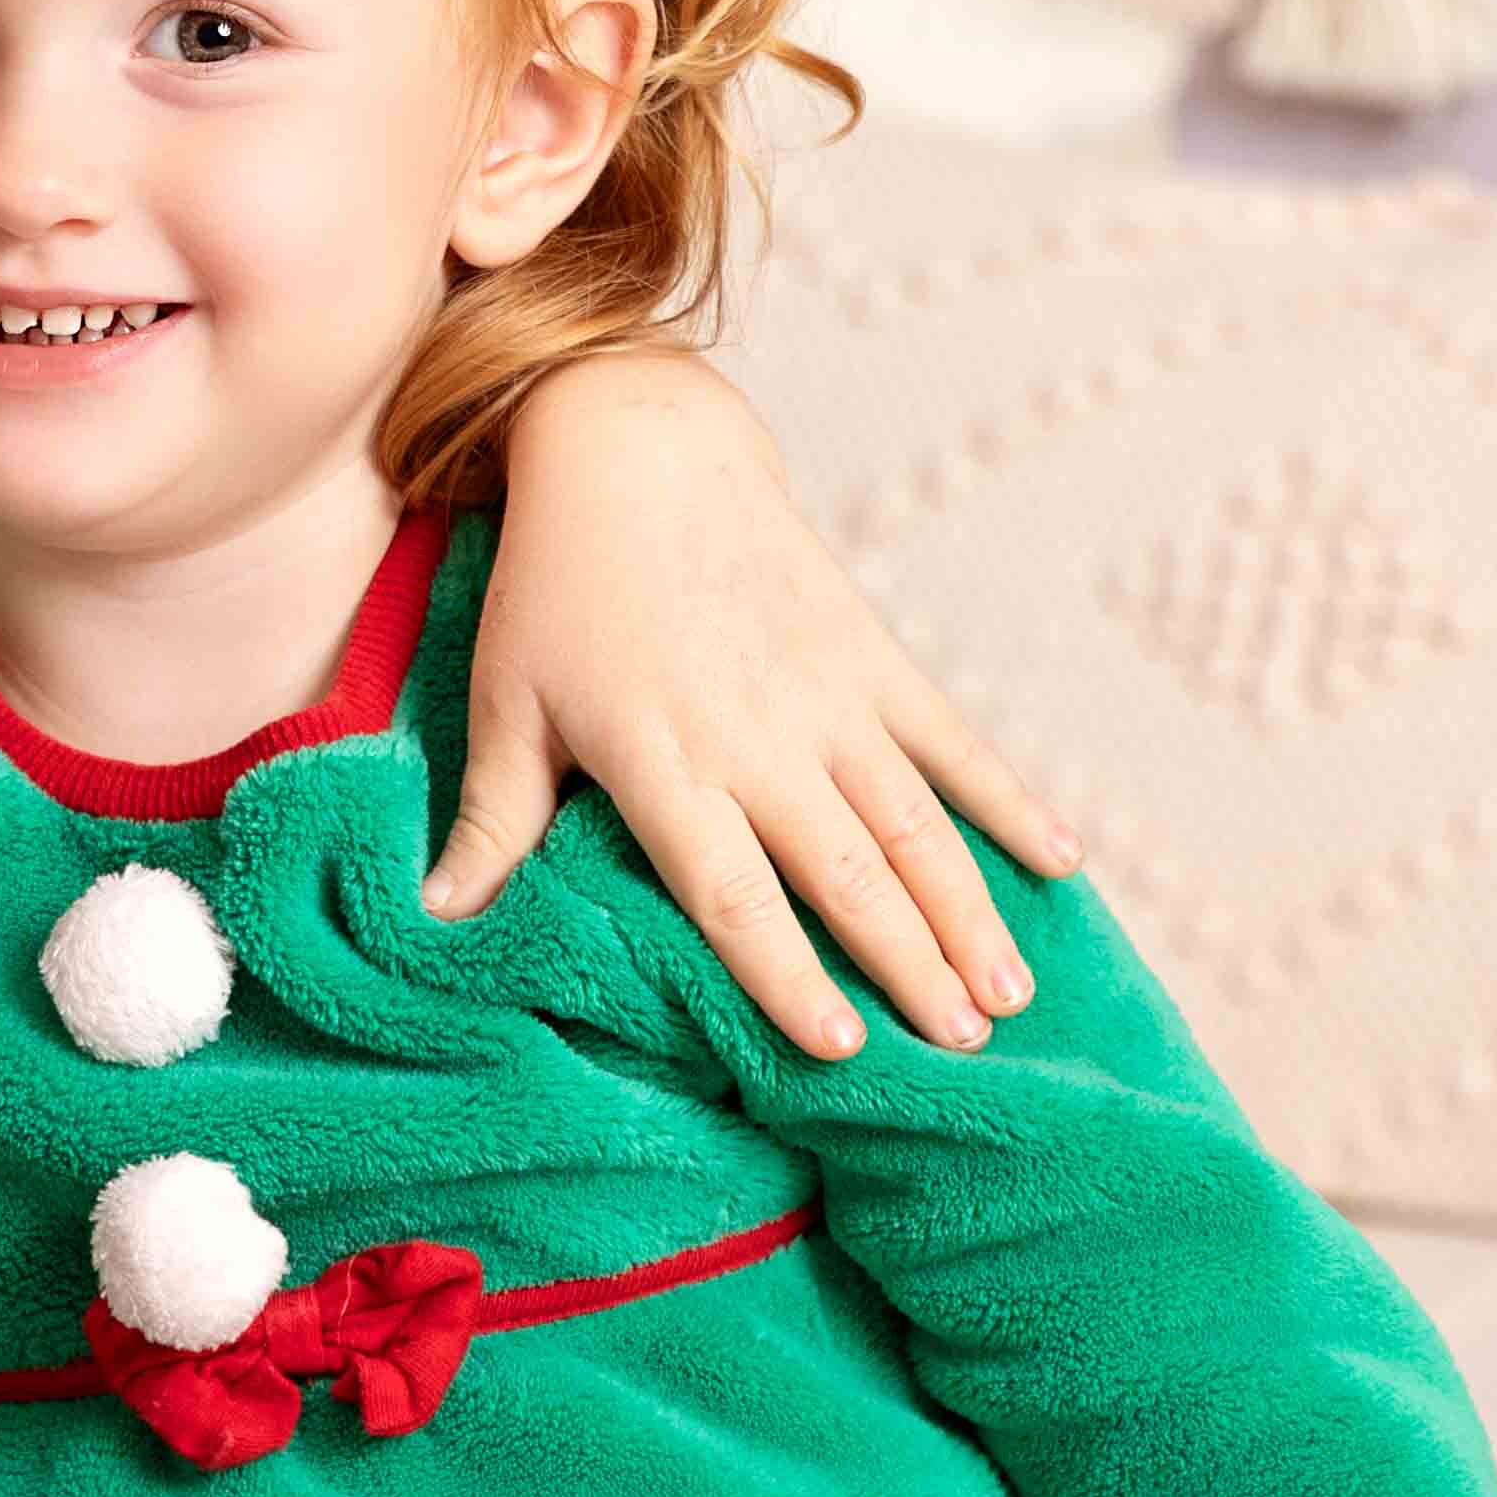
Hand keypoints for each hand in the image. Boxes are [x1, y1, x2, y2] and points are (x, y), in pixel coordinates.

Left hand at [445, 348, 1082, 1060]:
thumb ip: (491, 818)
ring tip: (1011, 994)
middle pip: (844, 872)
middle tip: (962, 1045)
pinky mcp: (871, 654)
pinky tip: (1061, 861)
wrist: (638, 450)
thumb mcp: (508, 700)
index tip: (837, 1046)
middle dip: (907, 964)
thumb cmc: (556, 587)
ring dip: (967, 909)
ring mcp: (826, 695)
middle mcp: (757, 738)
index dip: (784, 972)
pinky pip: (953, 739)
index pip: (730, 892)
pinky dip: (1009, 798)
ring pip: (912, 822)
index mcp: (663, 761)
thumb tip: (435, 918)